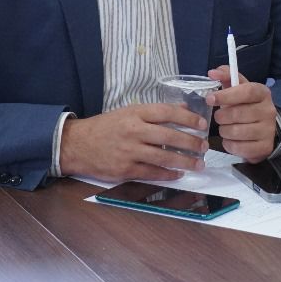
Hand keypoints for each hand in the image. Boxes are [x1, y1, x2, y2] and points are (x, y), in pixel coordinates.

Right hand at [59, 104, 206, 181]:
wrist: (76, 145)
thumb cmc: (106, 127)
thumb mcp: (129, 112)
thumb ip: (155, 111)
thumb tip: (183, 107)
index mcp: (136, 113)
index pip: (168, 112)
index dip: (189, 118)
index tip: (203, 125)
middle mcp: (133, 131)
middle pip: (170, 136)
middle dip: (191, 143)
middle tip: (204, 147)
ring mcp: (129, 151)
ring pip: (163, 157)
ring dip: (184, 162)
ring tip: (198, 164)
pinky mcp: (124, 169)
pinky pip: (151, 173)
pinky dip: (167, 174)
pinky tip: (178, 174)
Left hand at [207, 67, 276, 162]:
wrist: (264, 129)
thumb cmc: (246, 106)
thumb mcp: (238, 89)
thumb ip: (226, 76)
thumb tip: (212, 72)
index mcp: (263, 93)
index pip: (247, 92)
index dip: (227, 95)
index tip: (209, 99)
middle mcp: (269, 111)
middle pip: (238, 113)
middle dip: (221, 116)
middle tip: (219, 117)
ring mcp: (268, 130)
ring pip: (236, 132)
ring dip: (224, 131)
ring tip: (226, 128)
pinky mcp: (265, 147)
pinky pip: (238, 147)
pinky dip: (229, 144)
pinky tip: (232, 140)